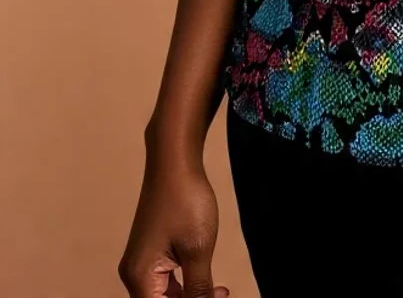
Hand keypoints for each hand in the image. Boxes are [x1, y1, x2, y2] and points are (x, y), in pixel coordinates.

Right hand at [117, 153, 229, 297]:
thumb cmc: (186, 202)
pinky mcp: (151, 251)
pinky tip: (207, 279)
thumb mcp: (197, 249)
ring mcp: (142, 262)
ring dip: (190, 296)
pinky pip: (166, 281)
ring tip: (220, 290)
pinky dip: (186, 284)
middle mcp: (135, 274)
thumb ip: (198, 288)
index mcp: (140, 278)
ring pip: (164, 296)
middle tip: (223, 294)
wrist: (175, 161)